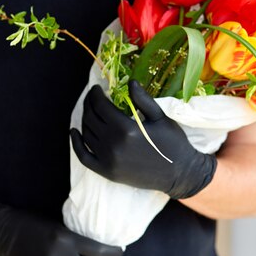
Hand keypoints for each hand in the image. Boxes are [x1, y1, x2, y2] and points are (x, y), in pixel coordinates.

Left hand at [70, 80, 216, 198]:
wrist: (180, 173)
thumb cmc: (173, 143)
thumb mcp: (160, 117)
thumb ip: (142, 99)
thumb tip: (129, 81)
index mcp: (126, 129)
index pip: (101, 106)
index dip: (95, 94)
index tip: (97, 88)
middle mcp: (113, 145)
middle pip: (91, 118)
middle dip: (89, 104)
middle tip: (92, 97)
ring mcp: (108, 160)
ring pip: (86, 134)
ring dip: (85, 119)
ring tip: (90, 111)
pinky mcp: (107, 172)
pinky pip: (84, 157)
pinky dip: (76, 144)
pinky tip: (74, 132)